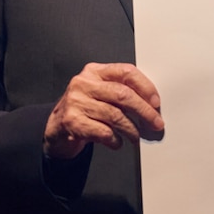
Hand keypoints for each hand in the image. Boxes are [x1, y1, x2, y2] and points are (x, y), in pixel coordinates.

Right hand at [43, 62, 164, 159]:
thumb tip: (153, 105)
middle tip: (156, 123)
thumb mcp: (101, 93)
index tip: (156, 102)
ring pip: (115, 115)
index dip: (145, 87)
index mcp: (95, 71)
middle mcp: (84, 83)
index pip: (126, 72)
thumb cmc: (86, 109)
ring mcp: (75, 102)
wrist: (56, 127)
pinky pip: (103, 131)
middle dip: (144, 111)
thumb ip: (121, 91)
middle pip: (123, 94)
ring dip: (131, 129)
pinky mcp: (71, 122)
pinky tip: (117, 142)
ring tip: (136, 137)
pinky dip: (115, 139)